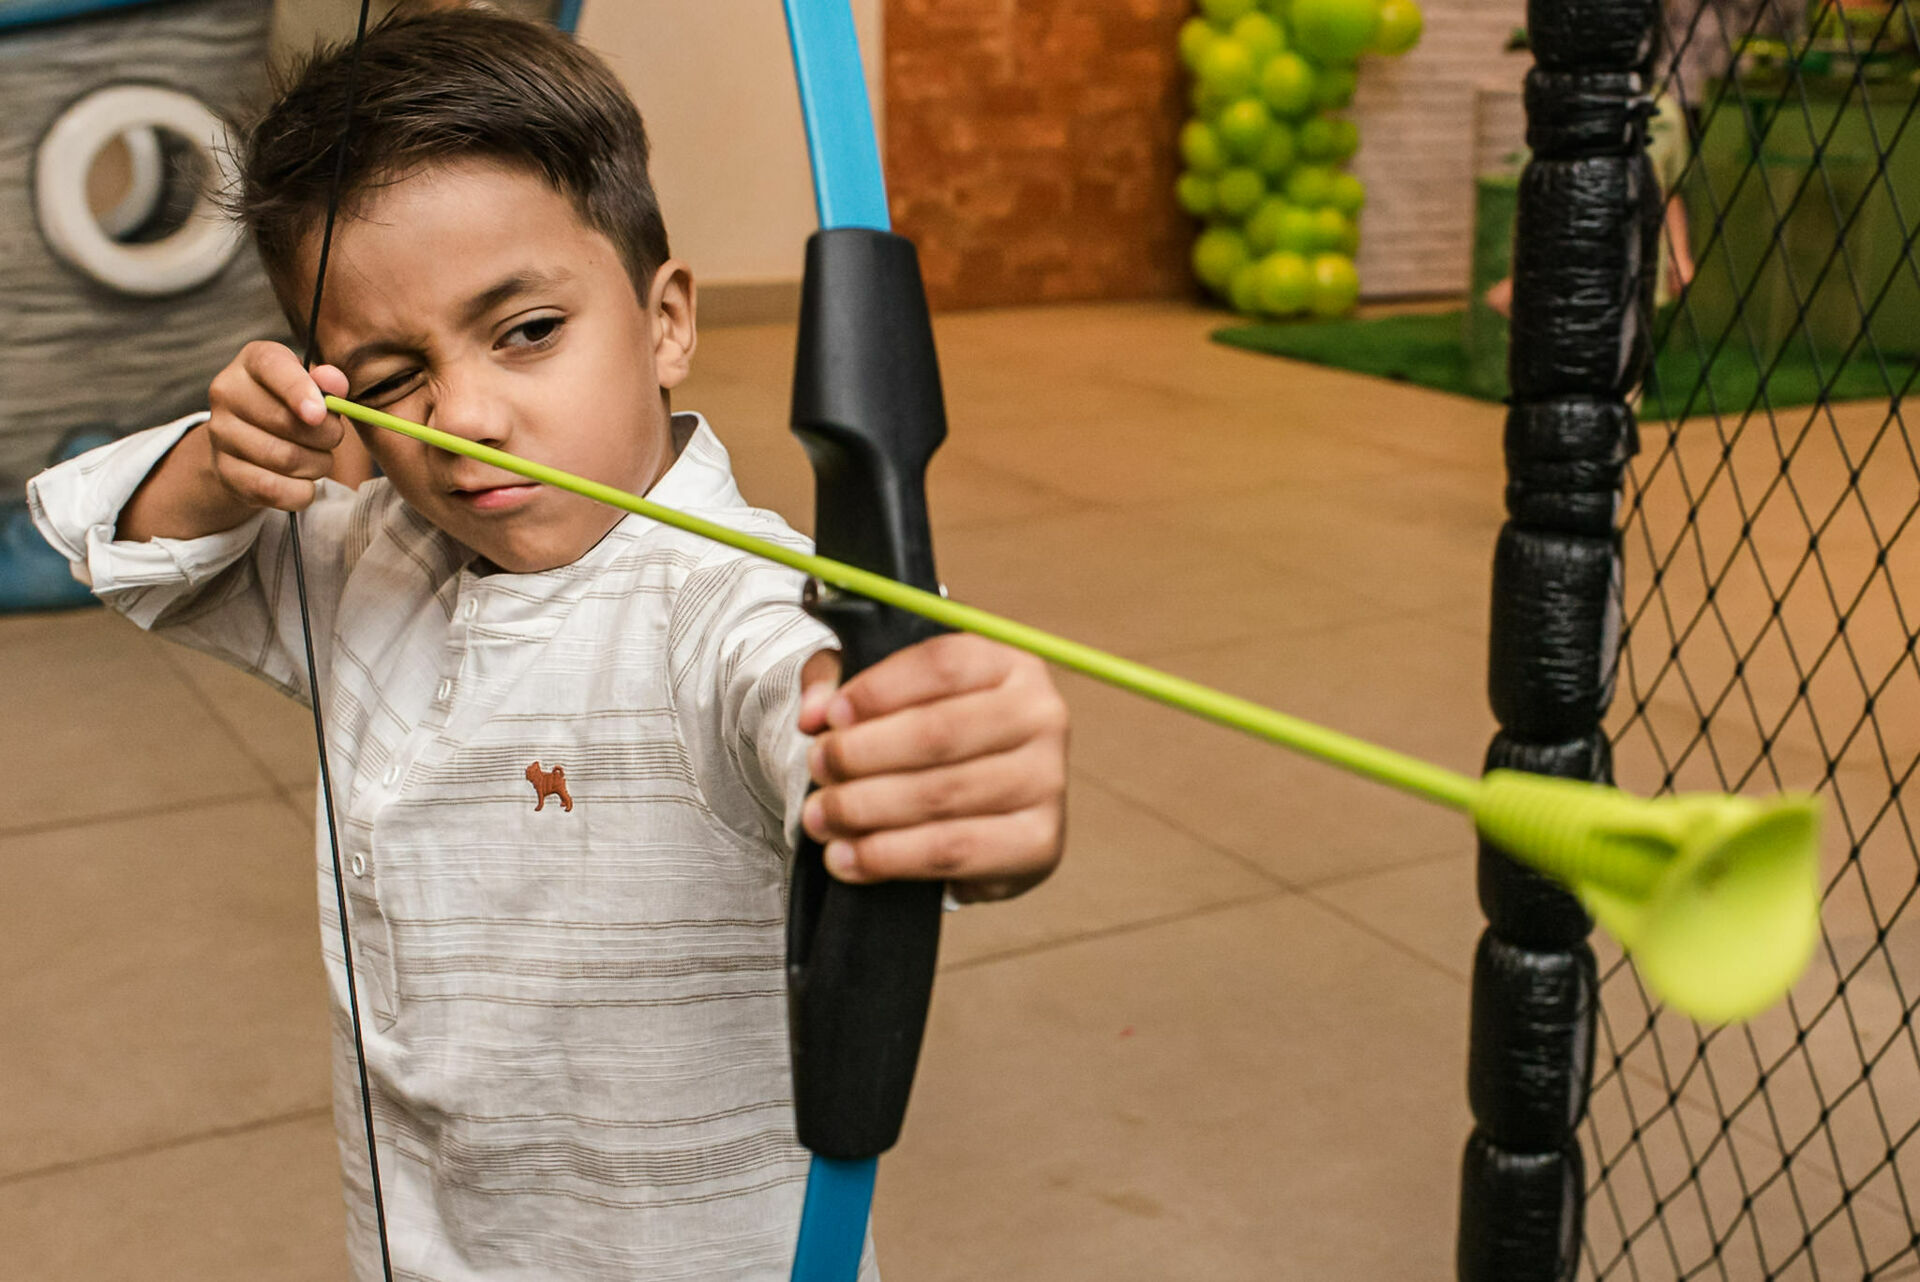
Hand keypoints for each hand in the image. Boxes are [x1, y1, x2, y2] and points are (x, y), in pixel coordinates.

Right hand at [206, 341, 349, 511]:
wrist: (248, 442)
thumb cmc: (291, 407)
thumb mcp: (312, 387)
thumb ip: (328, 383)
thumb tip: (335, 384)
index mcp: (254, 361)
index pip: (273, 367)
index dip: (299, 391)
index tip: (319, 414)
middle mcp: (228, 392)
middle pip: (287, 421)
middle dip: (327, 436)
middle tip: (333, 438)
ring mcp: (220, 432)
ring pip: (285, 458)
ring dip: (317, 465)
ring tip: (318, 459)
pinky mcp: (224, 470)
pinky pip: (271, 488)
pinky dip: (300, 492)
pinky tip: (305, 484)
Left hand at [798, 634, 1068, 902]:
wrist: (981, 815)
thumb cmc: (930, 741)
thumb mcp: (882, 695)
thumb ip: (838, 684)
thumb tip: (815, 713)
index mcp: (1010, 664)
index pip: (942, 663)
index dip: (877, 690)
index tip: (828, 718)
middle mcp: (1042, 716)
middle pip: (938, 732)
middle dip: (861, 754)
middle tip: (816, 770)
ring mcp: (1048, 781)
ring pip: (939, 795)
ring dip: (864, 809)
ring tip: (819, 817)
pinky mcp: (1039, 843)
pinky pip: (952, 850)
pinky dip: (889, 857)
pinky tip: (849, 857)